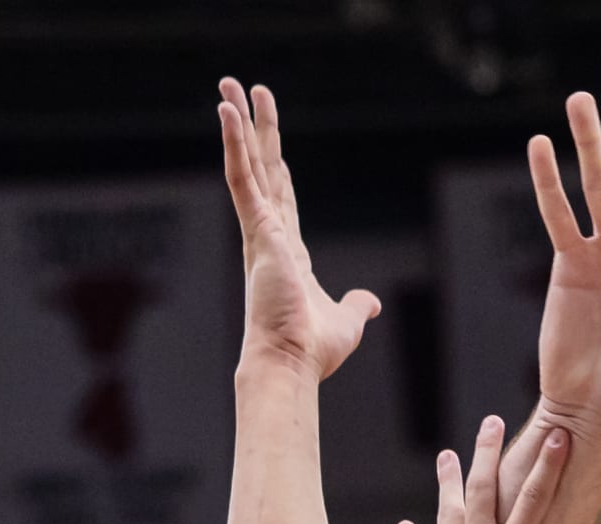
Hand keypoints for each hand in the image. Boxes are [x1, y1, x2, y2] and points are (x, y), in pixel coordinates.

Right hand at [218, 79, 379, 379]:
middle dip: (254, 130)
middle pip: (262, 170)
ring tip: (229, 84)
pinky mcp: (256, 230)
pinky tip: (228, 112)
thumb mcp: (347, 322)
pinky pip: (241, 178)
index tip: (272, 141)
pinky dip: (234, 144)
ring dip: (238, 123)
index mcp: (288, 254)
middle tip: (241, 92)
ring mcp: (260, 231)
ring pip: (247, 165)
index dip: (277, 168)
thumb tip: (372, 302)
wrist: (291, 363)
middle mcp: (268, 237)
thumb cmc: (312, 350)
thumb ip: (357, 306)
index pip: (281, 199)